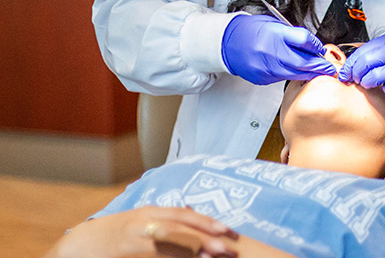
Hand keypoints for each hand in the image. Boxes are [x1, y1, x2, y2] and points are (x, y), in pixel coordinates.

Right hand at [45, 206, 238, 257]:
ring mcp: (131, 240)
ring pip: (166, 244)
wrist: (75, 246)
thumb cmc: (112, 234)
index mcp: (149, 212)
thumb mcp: (139, 221)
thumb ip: (164, 219)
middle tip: (228, 247)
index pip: (183, 215)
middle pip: (179, 228)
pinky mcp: (123, 255)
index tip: (228, 230)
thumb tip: (193, 216)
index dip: (206, 222)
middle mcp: (142, 223)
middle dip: (205, 238)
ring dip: (190, 251)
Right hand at [221, 14, 335, 84]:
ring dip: (308, 73)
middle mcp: (270, 51)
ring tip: (317, 71)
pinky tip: (296, 71)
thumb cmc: (251, 30)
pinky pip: (282, 78)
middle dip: (319, 66)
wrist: (228, 42)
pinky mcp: (262, 78)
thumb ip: (293, 34)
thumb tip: (312, 44)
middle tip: (328, 67)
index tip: (320, 48)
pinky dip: (292, 75)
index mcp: (275, 34)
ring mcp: (266, 67)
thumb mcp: (274, 24)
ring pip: (295, 74)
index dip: (316, 45)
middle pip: (303, 62)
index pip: (304, 41)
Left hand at [337, 32, 384, 96]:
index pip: (361, 51)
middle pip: (364, 63)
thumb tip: (354, 63)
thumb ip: (379, 53)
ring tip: (375, 83)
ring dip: (369, 83)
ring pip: (372, 78)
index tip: (344, 73)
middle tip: (355, 80)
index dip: (350, 64)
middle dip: (356, 75)